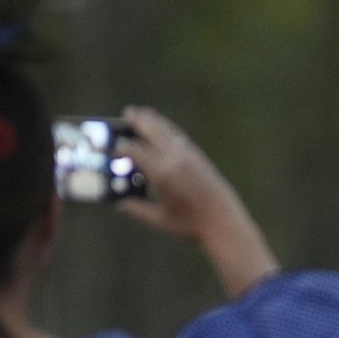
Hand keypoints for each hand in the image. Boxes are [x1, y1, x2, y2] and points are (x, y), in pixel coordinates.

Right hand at [115, 106, 277, 294]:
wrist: (224, 223)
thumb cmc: (191, 225)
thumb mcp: (159, 220)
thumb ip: (136, 210)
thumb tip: (119, 204)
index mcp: (163, 175)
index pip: (136, 152)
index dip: (122, 146)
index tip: (114, 143)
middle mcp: (176, 160)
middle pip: (154, 133)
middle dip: (139, 121)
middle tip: (128, 112)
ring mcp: (190, 157)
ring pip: (169, 132)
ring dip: (155, 121)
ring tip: (144, 113)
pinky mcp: (200, 159)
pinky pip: (180, 138)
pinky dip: (169, 130)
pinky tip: (165, 130)